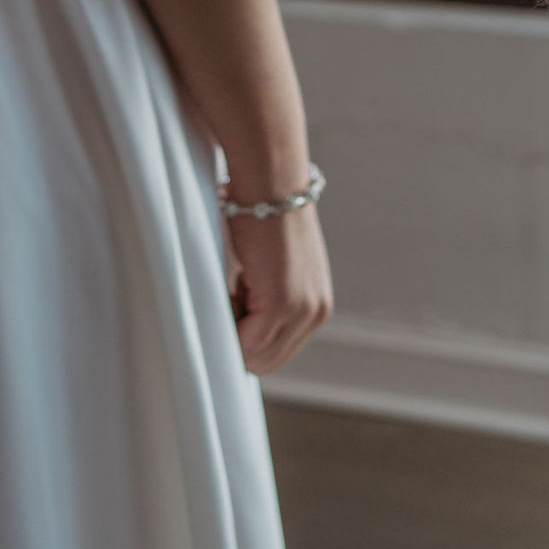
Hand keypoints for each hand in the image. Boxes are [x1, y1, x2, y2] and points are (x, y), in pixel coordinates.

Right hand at [226, 203, 333, 377]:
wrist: (271, 186)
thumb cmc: (265, 217)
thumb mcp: (278, 267)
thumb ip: (271, 298)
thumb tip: (241, 325)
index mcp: (318, 307)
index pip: (280, 353)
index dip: (250, 342)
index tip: (234, 314)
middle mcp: (316, 313)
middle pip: (269, 361)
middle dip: (241, 343)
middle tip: (230, 302)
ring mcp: (302, 311)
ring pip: (257, 356)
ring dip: (235, 331)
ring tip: (235, 288)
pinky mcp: (283, 303)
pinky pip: (246, 341)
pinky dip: (230, 323)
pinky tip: (234, 286)